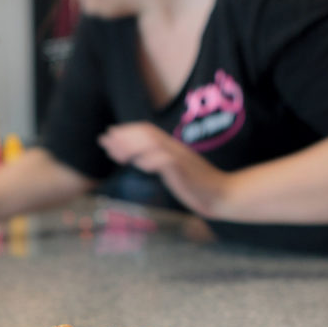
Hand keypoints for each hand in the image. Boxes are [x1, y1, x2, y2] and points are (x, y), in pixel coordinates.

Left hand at [98, 122, 230, 217]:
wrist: (223, 195)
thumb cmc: (198, 186)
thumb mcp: (174, 171)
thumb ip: (157, 162)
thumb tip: (138, 159)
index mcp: (171, 148)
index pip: (146, 131)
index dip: (126, 131)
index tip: (108, 135)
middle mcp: (175, 148)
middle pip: (147, 133)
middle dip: (123, 136)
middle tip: (105, 141)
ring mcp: (181, 158)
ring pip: (154, 143)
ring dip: (132, 146)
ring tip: (117, 154)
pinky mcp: (185, 171)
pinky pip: (166, 161)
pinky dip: (151, 161)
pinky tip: (140, 165)